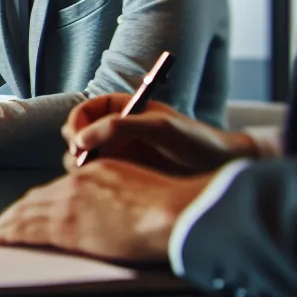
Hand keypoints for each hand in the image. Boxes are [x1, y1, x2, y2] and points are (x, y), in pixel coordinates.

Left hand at [0, 159, 213, 261]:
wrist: (170, 212)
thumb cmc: (168, 206)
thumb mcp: (137, 189)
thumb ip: (117, 196)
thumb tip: (112, 213)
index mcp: (95, 172)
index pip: (59, 188)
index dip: (41, 200)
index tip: (30, 208)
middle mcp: (76, 183)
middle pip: (38, 198)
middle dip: (19, 211)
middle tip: (4, 221)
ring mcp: (69, 203)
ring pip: (28, 212)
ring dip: (9, 222)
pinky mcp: (66, 225)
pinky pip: (29, 228)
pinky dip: (11, 232)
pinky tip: (1, 237)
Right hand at [61, 94, 258, 174]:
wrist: (221, 168)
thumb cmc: (196, 141)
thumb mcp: (159, 128)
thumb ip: (119, 127)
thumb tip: (80, 140)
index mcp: (120, 108)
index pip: (83, 113)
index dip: (75, 126)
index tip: (77, 143)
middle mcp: (115, 130)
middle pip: (78, 137)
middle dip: (77, 150)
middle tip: (84, 164)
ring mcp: (119, 153)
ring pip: (85, 160)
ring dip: (85, 168)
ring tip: (102, 177)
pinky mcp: (126, 176)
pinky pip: (100, 178)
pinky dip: (98, 182)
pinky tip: (113, 188)